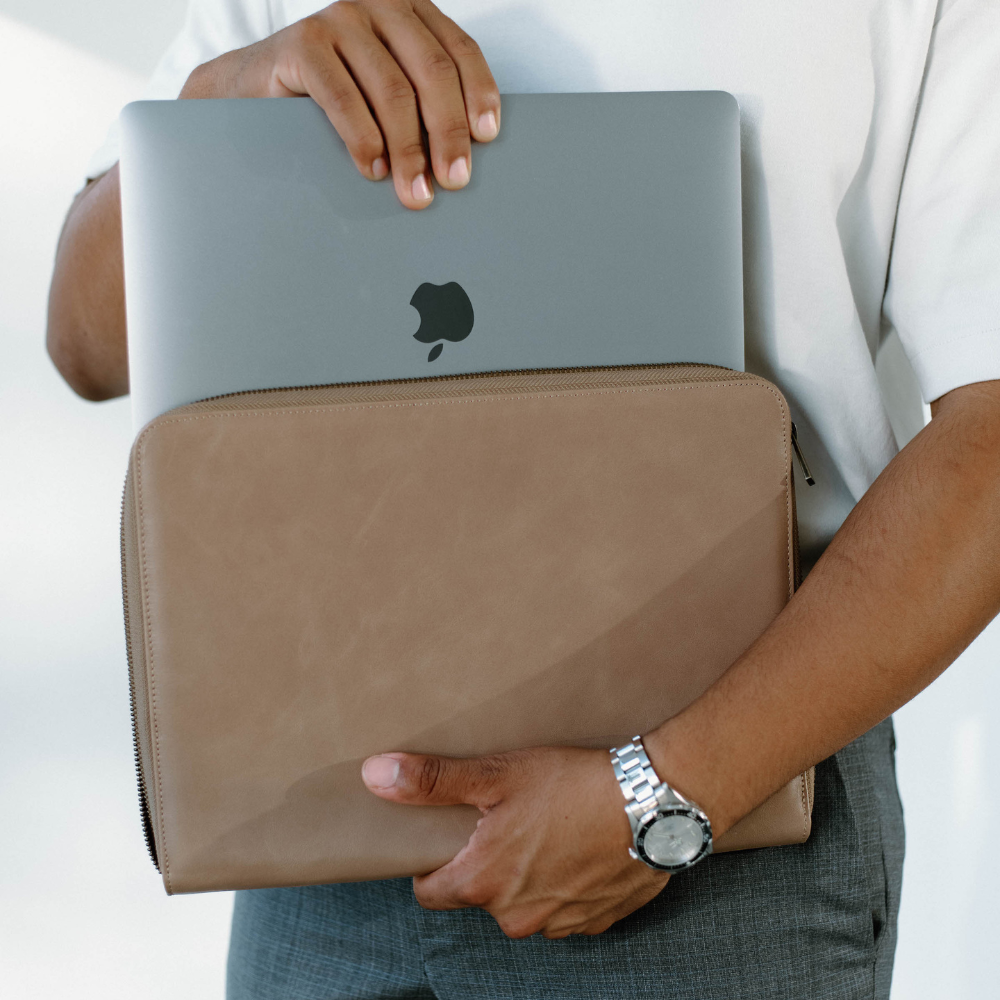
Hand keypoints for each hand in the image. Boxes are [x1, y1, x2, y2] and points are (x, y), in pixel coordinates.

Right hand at [180, 0, 500, 208]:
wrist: (251, 86)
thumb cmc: (327, 96)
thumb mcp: (383, 91)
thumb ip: (419, 103)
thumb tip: (460, 156)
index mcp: (408, 13)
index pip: (458, 51)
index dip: (478, 95)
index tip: (486, 138)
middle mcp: (377, 6)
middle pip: (432, 72)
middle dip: (447, 133)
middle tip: (454, 180)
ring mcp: (340, 20)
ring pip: (393, 90)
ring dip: (409, 150)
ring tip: (415, 191)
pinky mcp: (303, 43)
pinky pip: (345, 97)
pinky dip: (363, 140)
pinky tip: (373, 169)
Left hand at [361, 746, 669, 937]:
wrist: (655, 802)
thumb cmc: (573, 784)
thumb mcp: (498, 773)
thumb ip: (433, 781)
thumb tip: (374, 776)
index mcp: (484, 883)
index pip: (430, 893)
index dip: (431, 864)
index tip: (444, 838)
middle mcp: (517, 917)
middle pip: (480, 896)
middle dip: (485, 864)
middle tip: (505, 820)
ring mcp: (560, 924)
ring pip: (524, 904)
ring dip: (527, 876)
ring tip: (547, 829)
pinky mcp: (597, 920)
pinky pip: (565, 908)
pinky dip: (564, 884)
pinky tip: (578, 846)